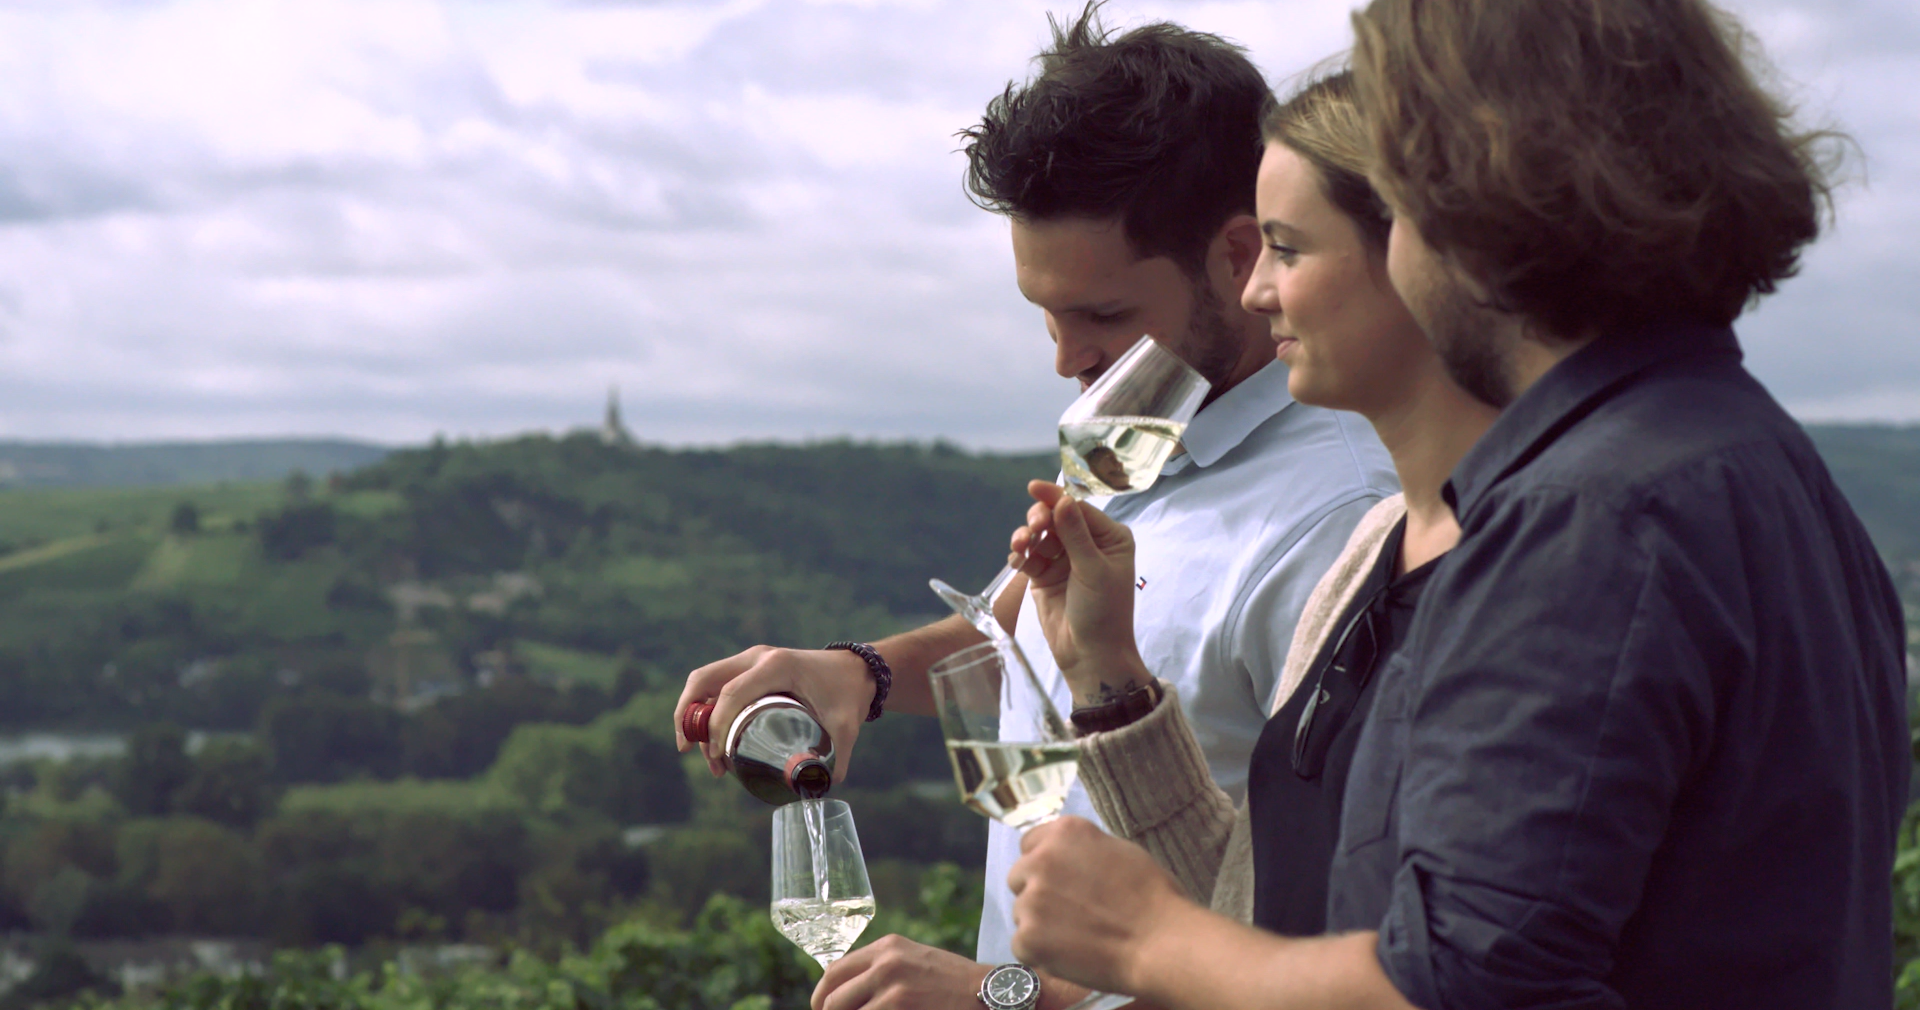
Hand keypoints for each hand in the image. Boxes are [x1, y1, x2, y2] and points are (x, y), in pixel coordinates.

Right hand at [675, 645, 873, 780]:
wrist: (857, 671)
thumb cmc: (849, 694)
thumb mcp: (845, 726)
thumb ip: (835, 758)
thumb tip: (816, 788)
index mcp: (776, 665)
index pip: (732, 693)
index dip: (716, 725)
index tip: (718, 756)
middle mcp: (757, 658)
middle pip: (704, 680)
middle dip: (688, 714)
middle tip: (686, 749)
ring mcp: (751, 661)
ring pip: (706, 682)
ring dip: (695, 715)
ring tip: (710, 759)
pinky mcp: (750, 669)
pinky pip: (718, 685)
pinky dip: (707, 709)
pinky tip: (714, 741)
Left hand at [812, 935, 991, 1009]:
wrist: (991, 993)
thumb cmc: (955, 984)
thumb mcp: (916, 963)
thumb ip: (883, 970)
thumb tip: (848, 993)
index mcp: (887, 947)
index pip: (834, 971)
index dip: (822, 996)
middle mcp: (885, 960)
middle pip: (832, 996)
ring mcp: (891, 983)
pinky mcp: (897, 1005)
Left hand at [1008, 816, 1192, 995]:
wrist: (1160, 943)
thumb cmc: (1153, 898)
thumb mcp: (1119, 852)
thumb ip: (1084, 851)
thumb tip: (1070, 860)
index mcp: (1064, 833)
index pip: (1030, 843)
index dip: (1046, 864)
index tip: (1060, 882)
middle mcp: (1040, 860)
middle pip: (1019, 876)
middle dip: (1037, 892)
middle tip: (1068, 913)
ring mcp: (1030, 900)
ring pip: (1021, 912)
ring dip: (1040, 924)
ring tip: (1077, 937)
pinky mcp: (1027, 938)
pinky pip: (1023, 945)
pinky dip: (1041, 954)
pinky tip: (1071, 955)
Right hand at [1010, 481, 1149, 703]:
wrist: (1090, 655)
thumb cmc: (1103, 612)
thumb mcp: (1093, 570)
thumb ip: (1075, 534)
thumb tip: (1062, 499)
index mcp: (1109, 538)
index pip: (1079, 509)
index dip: (1055, 497)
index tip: (1033, 488)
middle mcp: (1087, 544)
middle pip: (1056, 517)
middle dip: (1040, 518)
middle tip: (1033, 527)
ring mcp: (1064, 560)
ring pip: (1039, 535)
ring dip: (1026, 537)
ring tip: (1020, 546)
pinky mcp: (1044, 576)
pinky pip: (1028, 556)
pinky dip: (1021, 555)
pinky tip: (1018, 561)